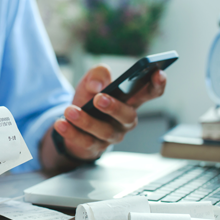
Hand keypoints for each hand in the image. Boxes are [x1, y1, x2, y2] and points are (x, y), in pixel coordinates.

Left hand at [40, 65, 165, 170]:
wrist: (71, 122)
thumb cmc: (88, 99)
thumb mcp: (91, 81)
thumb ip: (97, 74)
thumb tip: (97, 85)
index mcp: (129, 101)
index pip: (149, 93)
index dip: (157, 84)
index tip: (158, 73)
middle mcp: (124, 120)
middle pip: (128, 116)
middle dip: (114, 107)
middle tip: (99, 99)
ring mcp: (111, 136)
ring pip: (104, 131)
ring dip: (86, 121)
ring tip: (70, 110)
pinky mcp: (94, 147)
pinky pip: (85, 142)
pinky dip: (72, 133)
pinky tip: (61, 123)